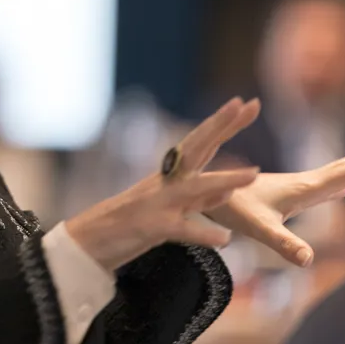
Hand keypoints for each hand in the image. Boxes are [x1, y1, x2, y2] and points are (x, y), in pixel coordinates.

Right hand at [66, 97, 261, 271]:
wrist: (90, 240)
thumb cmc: (131, 225)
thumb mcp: (171, 208)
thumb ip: (200, 200)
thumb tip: (228, 190)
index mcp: (171, 176)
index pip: (201, 144)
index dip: (223, 124)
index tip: (246, 103)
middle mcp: (166, 182)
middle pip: (196, 148)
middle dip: (220, 126)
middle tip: (245, 105)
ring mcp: (158, 203)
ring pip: (194, 188)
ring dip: (224, 179)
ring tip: (254, 173)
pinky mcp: (151, 227)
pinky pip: (181, 230)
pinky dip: (202, 233)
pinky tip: (224, 239)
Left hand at [204, 138, 344, 266]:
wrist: (197, 190)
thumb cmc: (227, 208)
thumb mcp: (258, 229)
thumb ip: (283, 243)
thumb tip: (309, 260)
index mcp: (302, 188)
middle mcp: (301, 183)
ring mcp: (293, 187)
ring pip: (333, 172)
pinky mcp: (284, 194)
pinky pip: (320, 182)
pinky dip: (340, 179)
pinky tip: (342, 185)